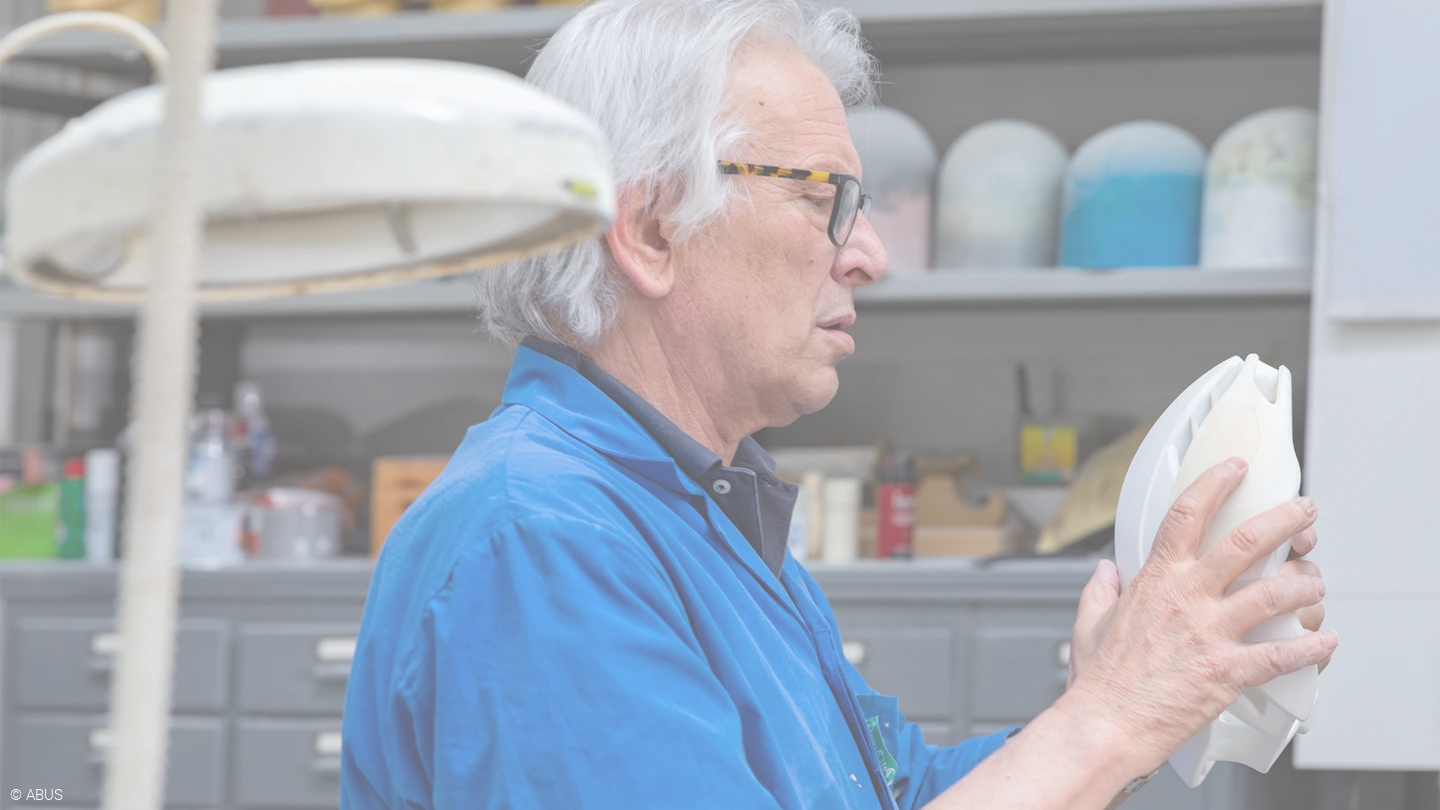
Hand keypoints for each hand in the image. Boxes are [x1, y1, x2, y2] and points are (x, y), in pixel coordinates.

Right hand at [1059, 458, 1336, 777]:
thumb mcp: (1088, 623)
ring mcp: (1210, 633)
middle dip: (1286, 521)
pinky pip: (1281, 654)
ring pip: (1275, 594)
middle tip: (1305, 514)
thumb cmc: (1099, 681)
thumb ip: (1100, 590)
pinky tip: (1324, 641)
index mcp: (1155, 581)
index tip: (1236, 471)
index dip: (1216, 484)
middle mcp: (1187, 598)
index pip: (1187, 515)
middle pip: (1247, 543)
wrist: (1105, 724)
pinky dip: (1310, 647)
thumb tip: (1104, 571)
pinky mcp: (1228, 671)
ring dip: (1306, 584)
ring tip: (1315, 584)